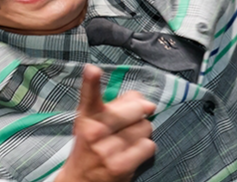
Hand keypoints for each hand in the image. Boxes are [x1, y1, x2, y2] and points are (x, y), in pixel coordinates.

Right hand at [56, 65, 156, 181]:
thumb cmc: (90, 147)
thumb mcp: (94, 123)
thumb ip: (116, 105)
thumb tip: (143, 99)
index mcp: (87, 118)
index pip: (89, 97)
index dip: (91, 82)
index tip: (92, 70)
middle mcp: (94, 132)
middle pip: (135, 109)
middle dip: (139, 113)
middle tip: (129, 122)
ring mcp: (107, 151)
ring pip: (145, 127)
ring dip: (142, 133)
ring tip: (127, 141)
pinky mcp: (120, 167)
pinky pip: (149, 146)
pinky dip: (145, 149)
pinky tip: (132, 153)